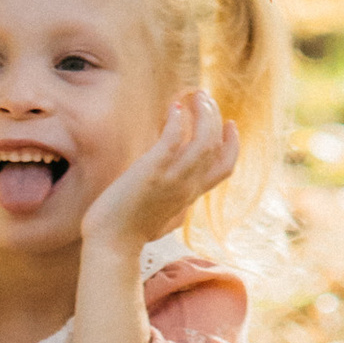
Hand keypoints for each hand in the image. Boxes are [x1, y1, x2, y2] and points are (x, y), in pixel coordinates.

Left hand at [80, 89, 238, 256]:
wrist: (111, 246)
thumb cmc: (130, 232)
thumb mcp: (163, 215)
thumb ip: (174, 201)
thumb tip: (178, 198)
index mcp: (190, 195)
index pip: (225, 168)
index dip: (232, 144)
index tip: (230, 124)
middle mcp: (187, 186)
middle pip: (217, 148)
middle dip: (215, 118)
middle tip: (205, 98)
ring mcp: (172, 179)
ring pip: (204, 141)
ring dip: (204, 114)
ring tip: (196, 96)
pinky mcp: (152, 173)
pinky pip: (173, 140)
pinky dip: (177, 121)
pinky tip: (173, 109)